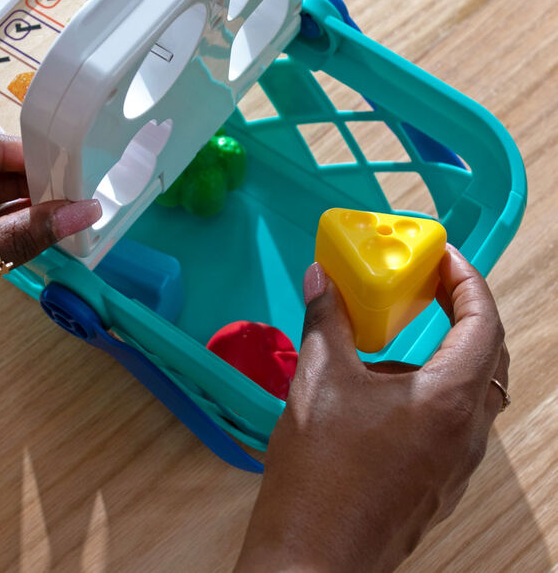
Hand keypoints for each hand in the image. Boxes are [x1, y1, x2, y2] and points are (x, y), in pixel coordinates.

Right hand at [235, 246, 508, 572]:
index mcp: (447, 399)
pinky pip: (455, 419)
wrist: (311, 553)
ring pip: (475, 390)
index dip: (468, 281)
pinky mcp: (439, 481)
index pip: (483, 323)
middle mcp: (466, 432)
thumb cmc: (319, 468)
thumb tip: (321, 277)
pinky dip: (437, 385)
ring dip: (451, 350)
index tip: (443, 257)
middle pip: (490, 356)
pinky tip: (387, 384)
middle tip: (429, 286)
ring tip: (405, 328)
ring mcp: (457, 462)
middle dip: (465, 312)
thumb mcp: (318, 378)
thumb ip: (326, 319)